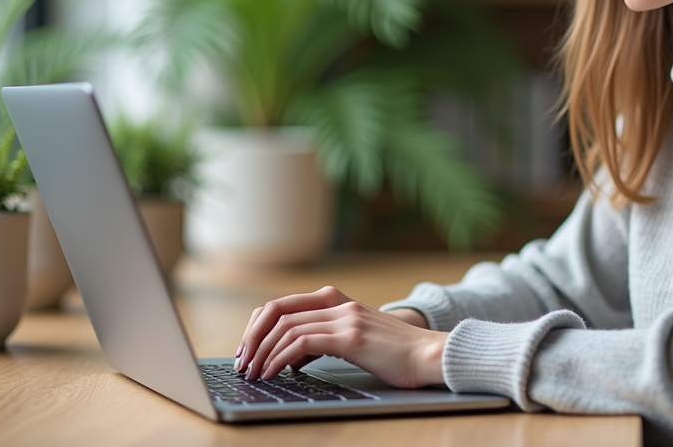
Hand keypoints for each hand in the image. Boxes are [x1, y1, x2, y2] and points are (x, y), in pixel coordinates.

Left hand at [234, 286, 446, 387]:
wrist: (430, 355)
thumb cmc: (394, 354)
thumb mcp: (354, 340)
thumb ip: (325, 339)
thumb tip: (292, 358)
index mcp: (336, 300)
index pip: (281, 304)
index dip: (256, 326)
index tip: (246, 350)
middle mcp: (338, 303)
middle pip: (277, 310)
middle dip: (252, 337)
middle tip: (242, 361)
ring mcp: (345, 317)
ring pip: (286, 327)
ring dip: (263, 352)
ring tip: (254, 373)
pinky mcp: (351, 337)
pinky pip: (302, 344)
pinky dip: (280, 359)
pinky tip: (274, 374)